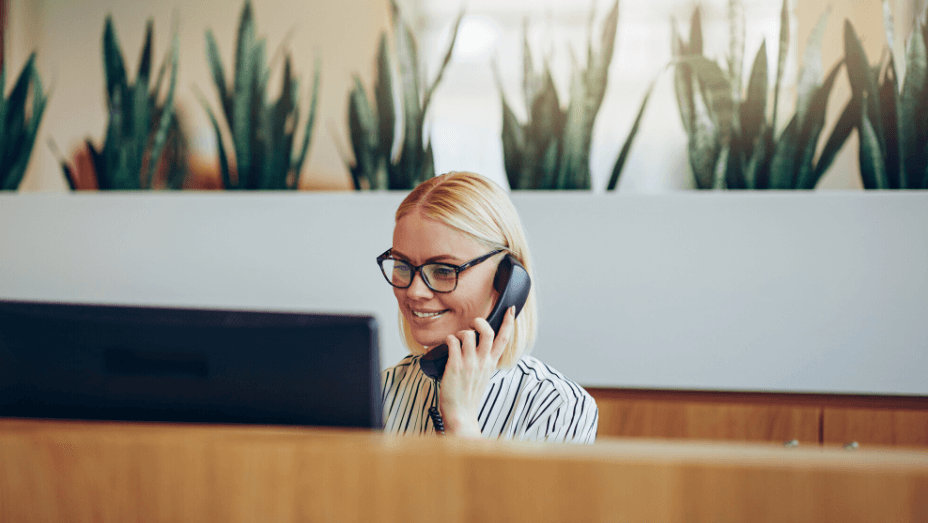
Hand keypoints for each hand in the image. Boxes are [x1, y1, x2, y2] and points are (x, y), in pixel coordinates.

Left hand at [438, 306, 515, 437]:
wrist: (461, 414)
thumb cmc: (469, 396)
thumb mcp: (483, 376)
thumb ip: (485, 361)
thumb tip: (479, 346)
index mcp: (491, 363)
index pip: (504, 339)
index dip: (508, 322)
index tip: (510, 309)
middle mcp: (482, 362)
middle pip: (488, 332)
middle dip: (480, 322)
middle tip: (473, 323)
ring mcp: (469, 363)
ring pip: (468, 335)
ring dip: (461, 332)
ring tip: (457, 340)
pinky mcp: (454, 366)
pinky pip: (452, 342)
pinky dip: (449, 339)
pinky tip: (448, 344)